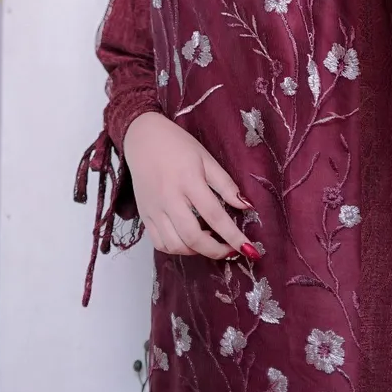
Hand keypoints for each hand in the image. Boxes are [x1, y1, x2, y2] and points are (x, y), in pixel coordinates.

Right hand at [123, 112, 252, 258]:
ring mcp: (154, 210)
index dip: (233, 235)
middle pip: (193, 237)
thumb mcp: (206, 158)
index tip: (247, 248)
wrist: (143, 139)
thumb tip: (245, 206)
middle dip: (216, 250)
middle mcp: (169, 198)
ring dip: (197, 252)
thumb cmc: (177, 145)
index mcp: (188, 180)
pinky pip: (160, 244)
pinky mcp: (144, 216)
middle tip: (231, 250)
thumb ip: (225, 184)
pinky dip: (177, 249)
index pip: (214, 215)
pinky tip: (189, 241)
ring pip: (175, 245)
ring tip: (211, 242)